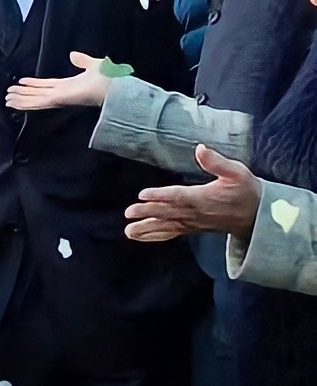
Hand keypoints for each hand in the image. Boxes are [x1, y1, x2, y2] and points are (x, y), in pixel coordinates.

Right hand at [6, 52, 110, 110]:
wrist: (114, 86)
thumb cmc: (107, 78)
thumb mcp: (92, 64)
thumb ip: (82, 60)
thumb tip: (73, 54)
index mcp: (68, 85)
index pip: (46, 85)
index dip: (33, 84)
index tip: (21, 82)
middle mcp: (61, 93)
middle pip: (37, 94)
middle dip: (23, 94)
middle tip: (9, 93)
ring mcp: (59, 98)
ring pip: (34, 99)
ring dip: (21, 99)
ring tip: (7, 99)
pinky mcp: (58, 100)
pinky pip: (38, 102)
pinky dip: (25, 103)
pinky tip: (15, 103)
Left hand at [124, 144, 261, 241]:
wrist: (257, 215)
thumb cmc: (246, 190)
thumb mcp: (237, 171)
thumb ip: (217, 162)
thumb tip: (200, 148)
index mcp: (204, 198)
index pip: (178, 197)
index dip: (160, 196)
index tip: (143, 195)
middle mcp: (196, 213)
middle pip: (168, 213)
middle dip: (147, 213)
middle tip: (129, 213)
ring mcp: (194, 223)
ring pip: (168, 226)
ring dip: (147, 229)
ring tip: (129, 231)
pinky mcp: (193, 227)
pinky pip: (172, 233)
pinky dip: (156, 235)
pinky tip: (141, 237)